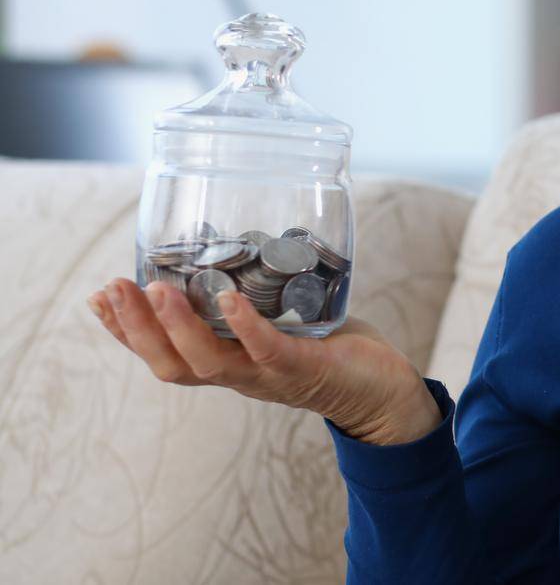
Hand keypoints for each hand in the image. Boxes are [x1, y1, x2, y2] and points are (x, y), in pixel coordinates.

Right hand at [87, 278, 441, 444]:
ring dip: (177, 324)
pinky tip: (228, 300)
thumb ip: (252, 298)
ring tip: (156, 288)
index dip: (125, 331)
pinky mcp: (303, 368)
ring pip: (206, 361)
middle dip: (135, 327)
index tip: (97, 299)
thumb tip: (226, 248)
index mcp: (225, 363)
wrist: (382, 391)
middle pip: (169, 363)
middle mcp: (237, 375)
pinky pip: (266, 350)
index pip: (161, 354)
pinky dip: (244, 325)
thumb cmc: (330, 350)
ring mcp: (267, 375)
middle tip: (112, 288)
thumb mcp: (279, 322)